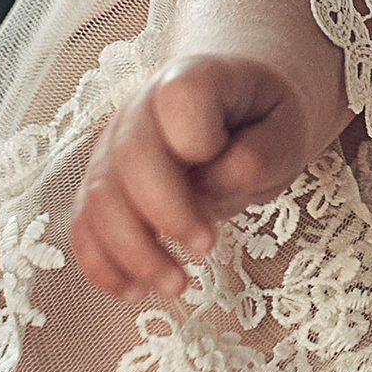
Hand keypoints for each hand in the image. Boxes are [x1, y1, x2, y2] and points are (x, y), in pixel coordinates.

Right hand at [69, 47, 344, 300]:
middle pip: (129, 158)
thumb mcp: (287, 130)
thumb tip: (211, 185)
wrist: (237, 110)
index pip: (178, 98)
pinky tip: (134, 292)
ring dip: (133, 251)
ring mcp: (113, 147)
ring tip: (178, 286)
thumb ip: (258, 154)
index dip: (198, 140)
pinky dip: (102, 264)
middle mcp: (140, 108)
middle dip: (164, 213)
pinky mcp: (103, 186)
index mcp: (192, 80)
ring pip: (99, 199)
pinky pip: (84, 225)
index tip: (235, 174)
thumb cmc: (264, 120)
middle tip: (207, 247)